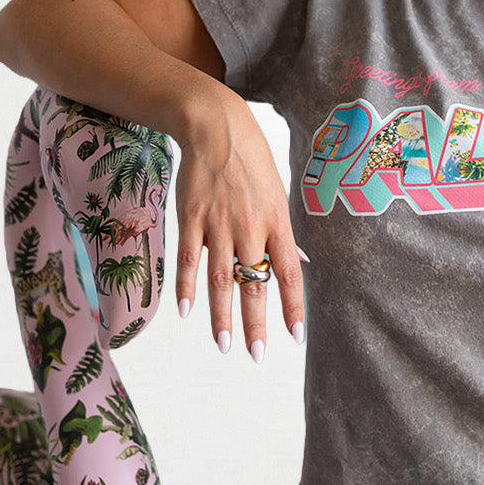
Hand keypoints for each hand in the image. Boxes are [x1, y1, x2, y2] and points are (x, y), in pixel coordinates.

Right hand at [174, 89, 304, 360]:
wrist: (217, 129)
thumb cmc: (253, 163)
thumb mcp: (279, 195)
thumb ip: (283, 234)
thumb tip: (298, 264)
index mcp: (277, 223)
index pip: (289, 274)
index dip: (293, 307)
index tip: (296, 337)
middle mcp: (250, 228)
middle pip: (254, 284)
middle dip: (255, 324)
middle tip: (256, 355)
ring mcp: (219, 225)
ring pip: (220, 280)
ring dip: (221, 317)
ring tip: (225, 346)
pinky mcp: (191, 219)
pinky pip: (189, 259)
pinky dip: (186, 287)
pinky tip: (186, 311)